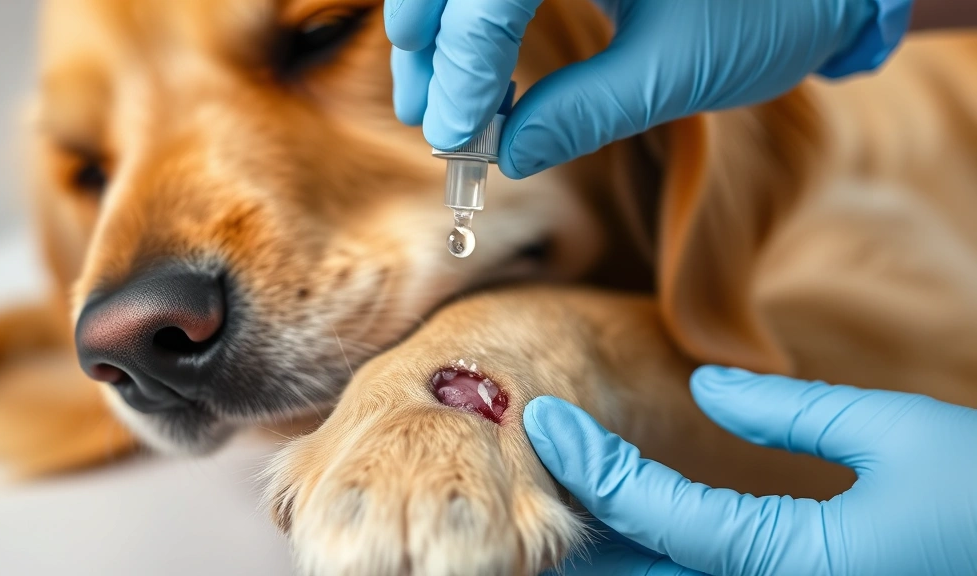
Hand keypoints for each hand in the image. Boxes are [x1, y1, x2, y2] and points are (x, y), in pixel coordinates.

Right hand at [385, 0, 893, 178]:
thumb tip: (507, 154)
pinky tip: (476, 74)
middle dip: (429, 42)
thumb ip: (582, 112)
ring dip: (439, 30)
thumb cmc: (771, 12)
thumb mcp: (674, 72)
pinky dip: (476, 23)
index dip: (461, 64)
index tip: (454, 136)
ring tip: (438, 103)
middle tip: (427, 118)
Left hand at [524, 366, 976, 575]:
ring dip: (622, 555)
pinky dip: (672, 562)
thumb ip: (791, 412)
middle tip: (536, 477)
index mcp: (796, 563)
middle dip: (586, 532)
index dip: (593, 465)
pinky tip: (644, 534)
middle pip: (651, 573)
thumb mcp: (898, 433)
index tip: (543, 422)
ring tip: (570, 502)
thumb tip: (708, 388)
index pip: (657, 513)